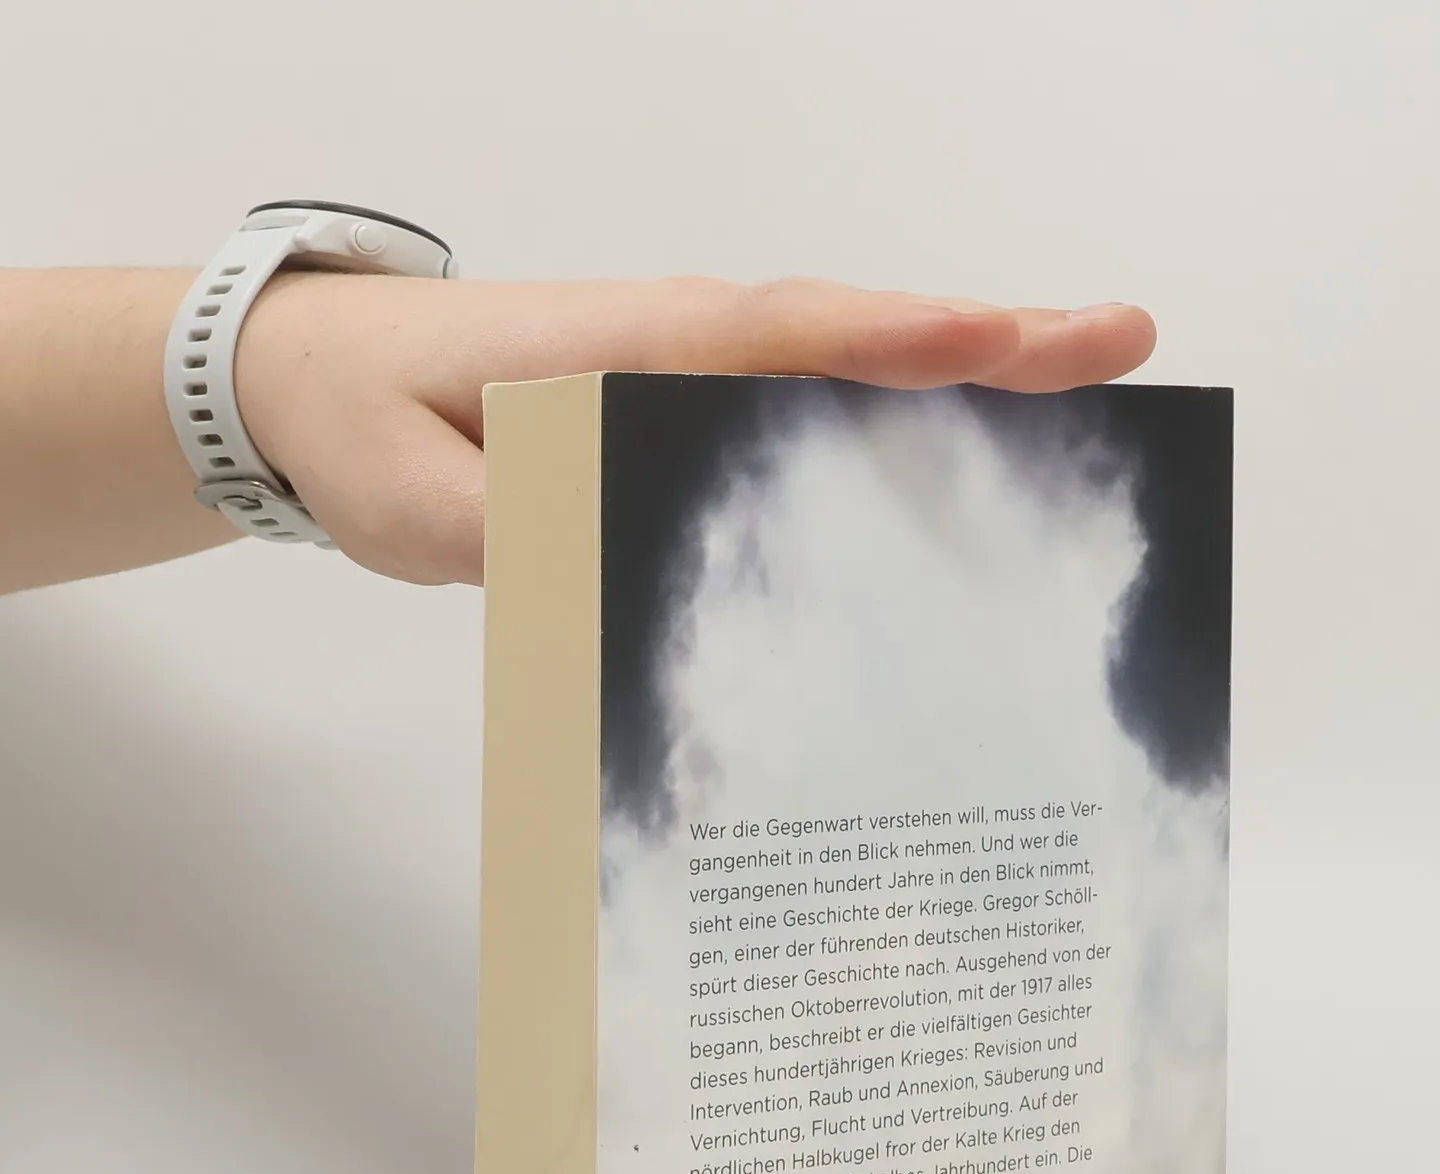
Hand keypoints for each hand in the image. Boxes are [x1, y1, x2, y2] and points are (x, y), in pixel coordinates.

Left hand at [0, 263, 1152, 633]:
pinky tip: (954, 479)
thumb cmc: (366, 427)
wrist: (316, 387)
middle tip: (1123, 343)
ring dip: (963, 384)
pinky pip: (802, 417)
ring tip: (1090, 398)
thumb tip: (614, 568)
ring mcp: (687, 380)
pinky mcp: (681, 421)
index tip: (1007, 340)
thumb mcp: (414, 502)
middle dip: (986, 344)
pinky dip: (886, 429)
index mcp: (627, 351)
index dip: (893, 342)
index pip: (778, 339)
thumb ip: (505, 537)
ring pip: (843, 374)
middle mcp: (678, 348)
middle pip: (852, 339)